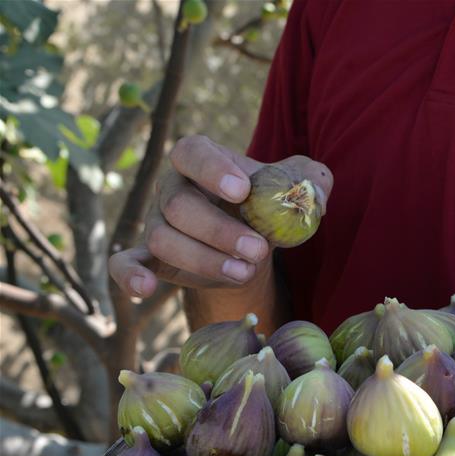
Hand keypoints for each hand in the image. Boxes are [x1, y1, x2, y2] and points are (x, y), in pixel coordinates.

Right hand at [109, 135, 332, 297]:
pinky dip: (129, 276)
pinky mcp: (150, 257)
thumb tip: (317, 194)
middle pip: (178, 205)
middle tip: (258, 250)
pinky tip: (146, 291)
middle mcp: (170, 188)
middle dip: (220, 231)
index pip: (192, 152)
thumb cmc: (268, 205)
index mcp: (199, 159)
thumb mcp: (294, 185)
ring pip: (163, 240)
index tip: (243, 191)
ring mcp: (156, 223)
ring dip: (204, 260)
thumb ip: (309, 180)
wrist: (252, 243)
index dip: (213, 169)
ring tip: (245, 272)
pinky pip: (123, 264)